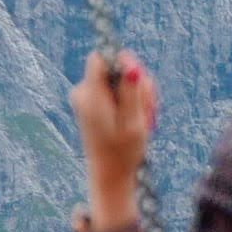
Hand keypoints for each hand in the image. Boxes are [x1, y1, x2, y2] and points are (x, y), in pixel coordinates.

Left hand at [72, 50, 156, 206]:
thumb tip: (129, 63)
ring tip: (142, 118)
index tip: (138, 78)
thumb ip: (131, 90)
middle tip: (148, 108)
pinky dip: (130, 100)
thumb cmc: (123, 151)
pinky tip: (135, 118)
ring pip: (119, 79)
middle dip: (136, 83)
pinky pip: (116, 89)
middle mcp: (84, 92)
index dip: (123, 62)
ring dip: (137, 95)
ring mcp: (87, 97)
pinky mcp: (94, 101)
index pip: (101, 58)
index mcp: (90, 97)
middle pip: (114, 68)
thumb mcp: (133, 121)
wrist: (111, 172)